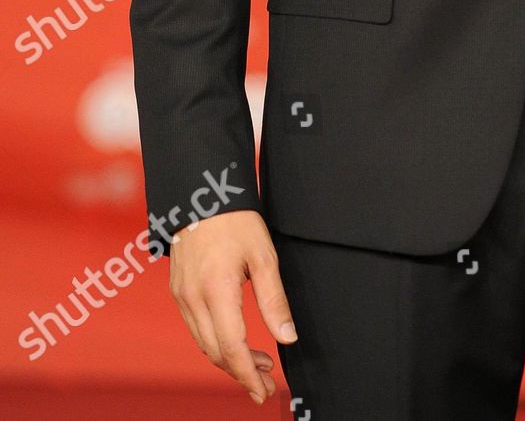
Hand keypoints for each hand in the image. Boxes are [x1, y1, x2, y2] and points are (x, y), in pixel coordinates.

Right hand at [168, 209, 297, 403]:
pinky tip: (234, 340)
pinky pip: (196, 328)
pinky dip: (215, 343)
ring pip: (204, 344)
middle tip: (266, 381)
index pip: (232, 347)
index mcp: (216, 289)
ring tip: (258, 362)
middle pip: (216, 352)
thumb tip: (287, 337)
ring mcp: (182, 296)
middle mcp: (193, 298)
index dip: (249, 374)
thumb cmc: (235, 220)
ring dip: (229, 360)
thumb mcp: (263, 256)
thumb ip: (274, 300)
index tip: (264, 390)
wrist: (201, 192)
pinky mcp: (178, 291)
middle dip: (242, 372)